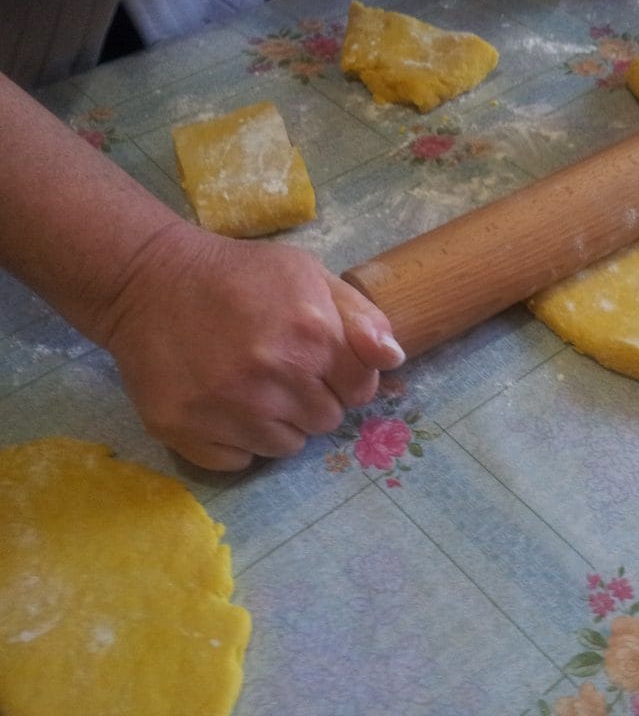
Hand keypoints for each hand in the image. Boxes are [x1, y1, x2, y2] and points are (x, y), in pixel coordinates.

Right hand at [100, 224, 404, 470]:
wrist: (148, 281)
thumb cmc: (240, 276)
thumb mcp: (309, 275)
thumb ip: (362, 318)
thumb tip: (393, 359)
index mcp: (311, 335)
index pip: (361, 391)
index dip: (345, 377)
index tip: (321, 362)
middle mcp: (273, 376)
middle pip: (326, 422)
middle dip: (313, 399)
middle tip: (280, 370)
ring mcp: (228, 409)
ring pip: (286, 447)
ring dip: (277, 423)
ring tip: (250, 385)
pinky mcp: (186, 432)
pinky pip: (239, 461)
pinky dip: (236, 441)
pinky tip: (222, 404)